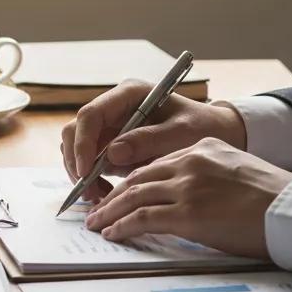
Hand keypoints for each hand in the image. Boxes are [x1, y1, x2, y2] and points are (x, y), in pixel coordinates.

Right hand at [60, 80, 246, 200]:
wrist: (215, 133)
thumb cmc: (202, 127)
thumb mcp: (182, 133)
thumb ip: (149, 140)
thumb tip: (112, 153)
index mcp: (128, 94)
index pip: (91, 115)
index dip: (83, 143)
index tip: (87, 172)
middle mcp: (114, 107)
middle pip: (76, 131)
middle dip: (77, 162)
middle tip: (90, 192)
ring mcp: (111, 126)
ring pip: (77, 148)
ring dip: (83, 174)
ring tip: (101, 197)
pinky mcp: (111, 144)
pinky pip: (90, 162)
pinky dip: (93, 180)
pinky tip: (108, 194)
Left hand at [84, 137, 291, 258]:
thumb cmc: (275, 199)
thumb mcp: (238, 172)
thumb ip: (210, 177)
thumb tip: (192, 199)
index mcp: (204, 148)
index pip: (157, 162)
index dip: (133, 179)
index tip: (121, 191)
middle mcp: (191, 162)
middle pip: (139, 177)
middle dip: (114, 194)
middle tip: (98, 208)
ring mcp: (187, 187)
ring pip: (134, 196)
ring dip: (110, 211)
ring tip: (97, 223)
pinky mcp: (188, 213)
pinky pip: (143, 218)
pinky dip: (123, 226)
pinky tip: (113, 233)